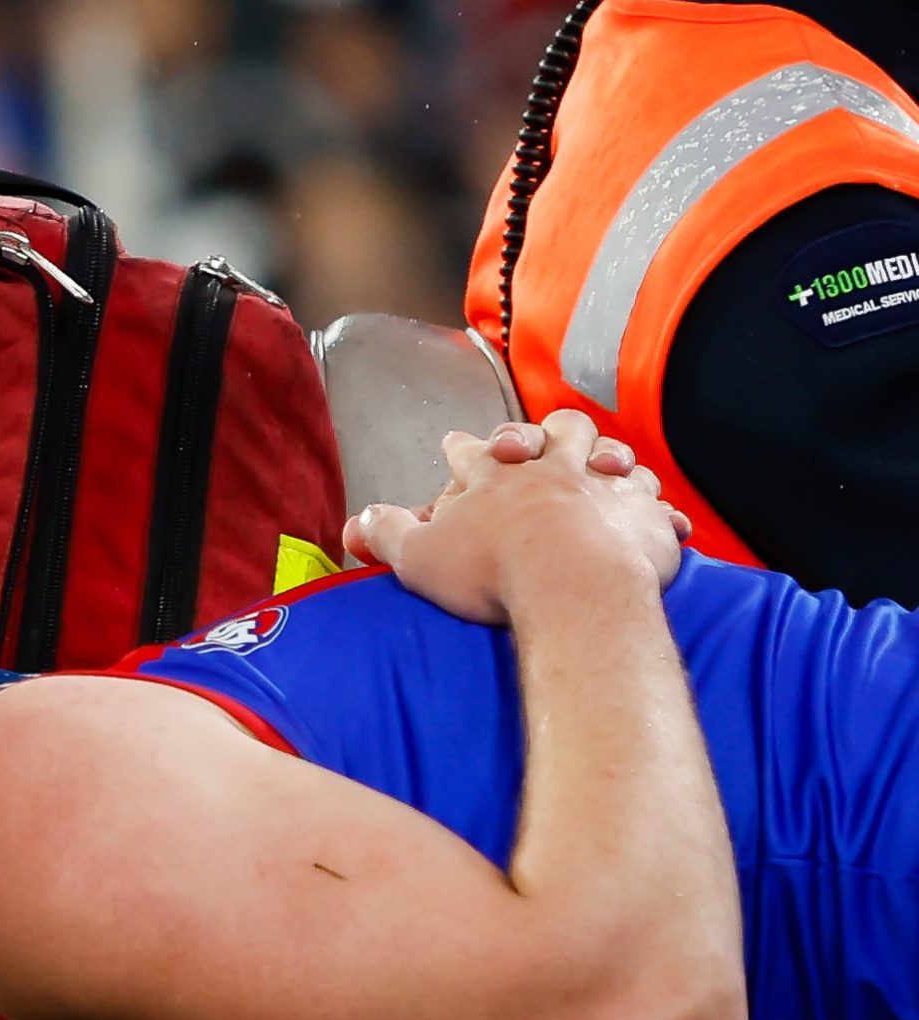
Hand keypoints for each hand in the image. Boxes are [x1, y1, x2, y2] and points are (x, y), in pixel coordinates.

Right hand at [342, 410, 688, 624]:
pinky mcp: (642, 516)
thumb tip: (359, 520)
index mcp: (495, 476)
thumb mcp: (418, 556)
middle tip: (545, 441)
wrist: (571, 587)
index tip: (457, 444)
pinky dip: (657, 507)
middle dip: (549, 433)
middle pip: (555, 432)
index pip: (472, 451)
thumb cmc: (492, 572)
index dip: (462, 448)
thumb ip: (386, 534)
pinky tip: (660, 512)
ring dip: (610, 459)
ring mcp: (602, 488)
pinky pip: (656, 503)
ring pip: (611, 455)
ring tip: (607, 466)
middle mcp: (551, 470)